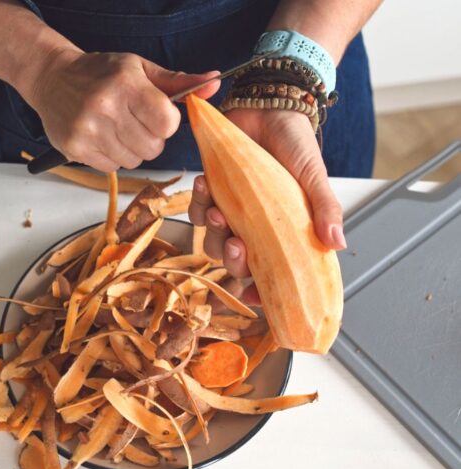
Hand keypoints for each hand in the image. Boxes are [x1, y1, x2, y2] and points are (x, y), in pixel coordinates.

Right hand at [29, 49, 219, 171]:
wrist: (52, 78)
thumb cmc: (100, 73)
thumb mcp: (140, 69)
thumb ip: (179, 82)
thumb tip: (215, 82)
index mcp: (126, 85)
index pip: (167, 122)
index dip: (167, 122)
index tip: (156, 113)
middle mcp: (105, 108)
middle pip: (153, 148)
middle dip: (151, 138)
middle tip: (135, 122)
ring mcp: (88, 130)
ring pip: (134, 161)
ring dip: (132, 149)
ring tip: (117, 128)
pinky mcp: (75, 148)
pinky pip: (112, 167)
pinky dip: (113, 156)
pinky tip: (103, 137)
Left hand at [188, 109, 345, 304]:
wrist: (269, 107)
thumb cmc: (294, 143)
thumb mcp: (314, 176)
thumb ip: (324, 208)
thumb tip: (337, 244)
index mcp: (283, 231)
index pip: (273, 272)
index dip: (263, 291)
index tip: (255, 296)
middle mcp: (256, 227)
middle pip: (237, 263)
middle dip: (233, 259)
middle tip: (236, 241)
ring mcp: (232, 212)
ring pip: (212, 242)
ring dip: (212, 231)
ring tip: (217, 208)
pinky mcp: (213, 192)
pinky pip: (196, 211)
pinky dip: (197, 202)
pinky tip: (205, 184)